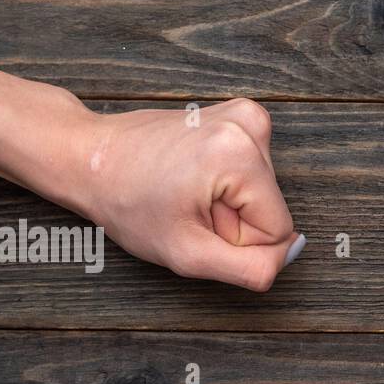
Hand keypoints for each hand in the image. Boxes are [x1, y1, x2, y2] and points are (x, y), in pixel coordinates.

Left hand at [76, 99, 305, 290]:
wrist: (91, 158)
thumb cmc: (126, 201)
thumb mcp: (188, 255)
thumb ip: (250, 268)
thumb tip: (292, 253)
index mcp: (240, 153)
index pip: (279, 231)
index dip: (239, 244)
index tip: (198, 226)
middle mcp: (249, 124)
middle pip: (271, 209)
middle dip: (232, 222)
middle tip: (187, 209)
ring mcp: (245, 115)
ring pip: (263, 194)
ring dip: (227, 205)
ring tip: (186, 192)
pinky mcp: (239, 116)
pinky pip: (254, 174)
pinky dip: (226, 185)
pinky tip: (192, 177)